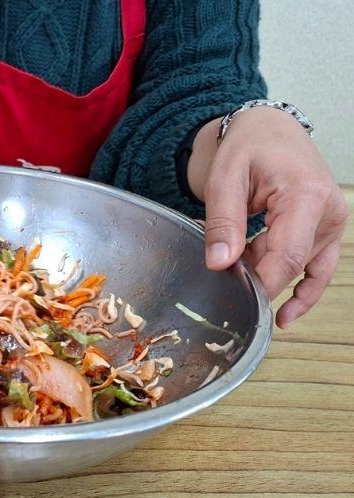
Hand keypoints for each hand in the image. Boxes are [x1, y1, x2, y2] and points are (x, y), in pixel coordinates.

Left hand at [188, 106, 347, 328]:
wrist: (268, 129)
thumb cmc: (248, 146)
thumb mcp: (224, 178)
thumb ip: (222, 222)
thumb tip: (219, 264)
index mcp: (306, 195)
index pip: (287, 255)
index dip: (261, 284)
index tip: (235, 299)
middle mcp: (328, 211)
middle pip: (292, 264)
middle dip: (256, 278)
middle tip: (219, 280)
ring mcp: (332, 223)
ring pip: (298, 267)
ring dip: (265, 272)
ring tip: (233, 271)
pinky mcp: (326, 230)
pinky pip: (319, 269)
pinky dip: (302, 291)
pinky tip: (285, 315)